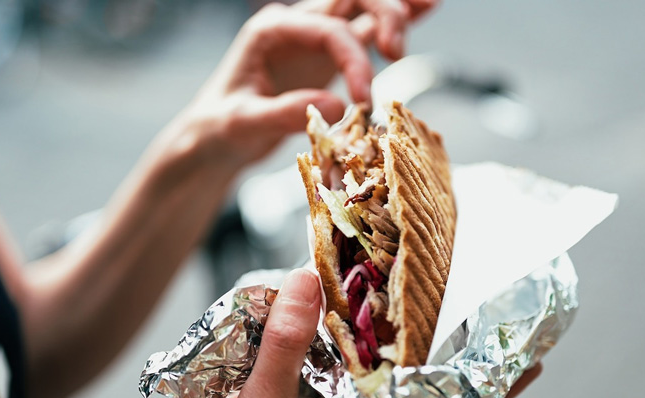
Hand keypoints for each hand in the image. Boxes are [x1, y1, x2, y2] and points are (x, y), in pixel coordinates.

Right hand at [110, 269, 541, 397]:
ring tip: (412, 296)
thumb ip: (287, 347)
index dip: (495, 388)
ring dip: (396, 343)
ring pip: (382, 379)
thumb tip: (308, 278)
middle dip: (448, 349)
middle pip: (423, 389)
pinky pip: (342, 376)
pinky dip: (347, 346)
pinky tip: (341, 317)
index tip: (534, 357)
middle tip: (469, 300)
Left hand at [153, 1, 436, 179]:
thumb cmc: (220, 128)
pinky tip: (426, 8)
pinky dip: (395, 18)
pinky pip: (366, 28)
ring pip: (362, 5)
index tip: (364, 98)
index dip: (353, 59)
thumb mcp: (242, 124)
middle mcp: (295, 25)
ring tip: (427, 12)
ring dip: (394, 11)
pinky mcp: (328, 55)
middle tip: (397, 52)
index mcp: (270, 30)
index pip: (326, 29)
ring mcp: (314, 37)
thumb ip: (282, 114)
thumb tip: (335, 107)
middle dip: (382, 12)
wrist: (217, 138)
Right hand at [167, 269, 395, 397]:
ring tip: (329, 293)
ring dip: (329, 335)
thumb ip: (285, 345)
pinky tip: (292, 324)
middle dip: (366, 329)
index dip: (413, 342)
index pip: (415, 387)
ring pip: (341, 369)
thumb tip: (306, 280)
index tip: (403, 296)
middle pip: (377, 371)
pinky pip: (312, 376)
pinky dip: (302, 350)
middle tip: (361, 281)